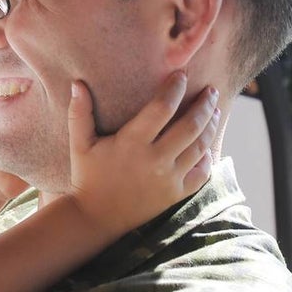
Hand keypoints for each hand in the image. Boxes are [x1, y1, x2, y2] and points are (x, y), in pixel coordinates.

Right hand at [65, 72, 218, 236]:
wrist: (96, 217)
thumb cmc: (87, 176)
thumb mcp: (80, 144)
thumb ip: (79, 112)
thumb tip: (77, 83)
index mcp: (131, 142)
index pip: (162, 107)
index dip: (174, 88)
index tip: (181, 75)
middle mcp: (154, 160)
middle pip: (190, 125)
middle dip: (204, 104)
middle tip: (211, 91)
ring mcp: (167, 179)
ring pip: (200, 147)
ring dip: (210, 126)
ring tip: (214, 112)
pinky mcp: (174, 194)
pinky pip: (201, 174)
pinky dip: (207, 158)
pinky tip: (207, 146)